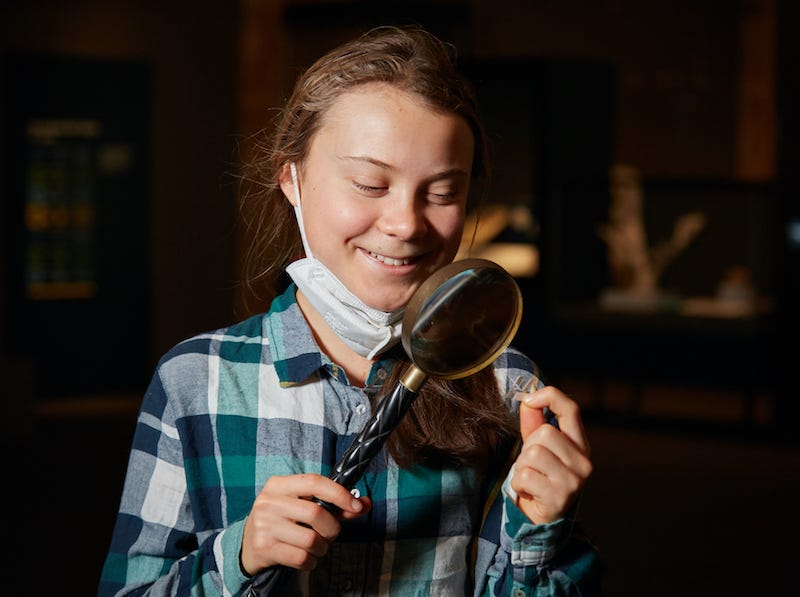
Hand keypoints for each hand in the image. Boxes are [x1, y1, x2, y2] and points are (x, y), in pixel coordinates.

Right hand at [240, 473, 370, 574]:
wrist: (247, 546)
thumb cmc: (282, 521)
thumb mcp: (301, 506)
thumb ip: (333, 505)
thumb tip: (364, 504)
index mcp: (279, 485)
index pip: (315, 482)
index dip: (339, 494)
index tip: (356, 506)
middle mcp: (269, 501)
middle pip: (316, 513)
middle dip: (332, 528)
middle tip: (330, 534)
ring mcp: (264, 525)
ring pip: (310, 539)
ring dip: (322, 548)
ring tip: (316, 547)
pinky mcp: (264, 547)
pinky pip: (301, 557)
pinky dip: (311, 561)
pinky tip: (306, 558)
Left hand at [511, 386, 592, 524]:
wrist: (541, 520)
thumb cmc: (539, 478)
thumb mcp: (538, 447)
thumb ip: (534, 424)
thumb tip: (527, 400)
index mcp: (580, 445)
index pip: (571, 410)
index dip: (550, 396)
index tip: (529, 399)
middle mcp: (584, 462)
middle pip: (545, 433)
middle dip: (527, 447)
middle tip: (531, 465)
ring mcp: (574, 481)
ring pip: (533, 453)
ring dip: (521, 466)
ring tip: (529, 478)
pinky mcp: (559, 497)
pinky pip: (525, 475)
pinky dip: (518, 483)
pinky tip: (527, 491)